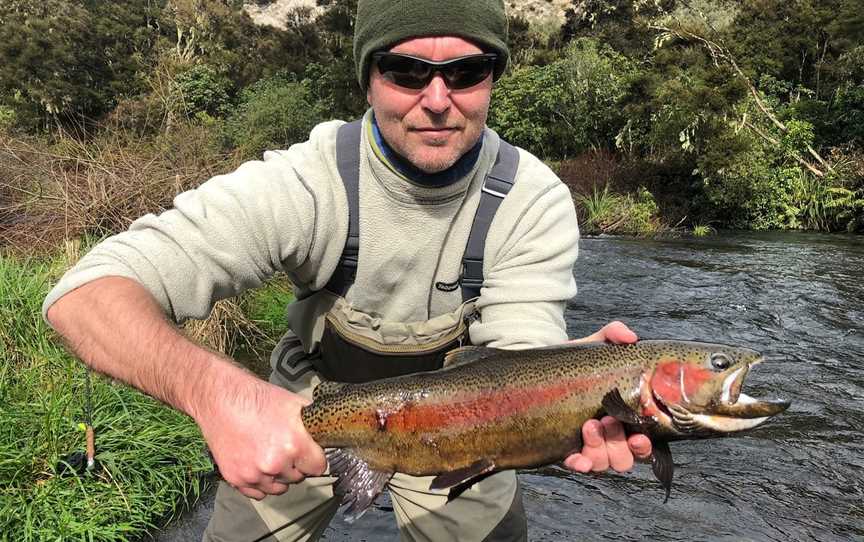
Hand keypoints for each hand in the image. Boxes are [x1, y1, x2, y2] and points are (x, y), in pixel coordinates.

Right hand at [195, 372, 325, 499]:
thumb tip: (326, 436)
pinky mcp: (236, 479)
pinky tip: (258, 465)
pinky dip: (260, 483)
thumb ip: (312, 425)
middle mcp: (275, 464)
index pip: (318, 467)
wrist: (222, 399)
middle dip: (295, 465)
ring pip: (278, 488)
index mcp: (294, 445)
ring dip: (278, 476)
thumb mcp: (295, 404)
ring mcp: (254, 474)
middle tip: (285, 448)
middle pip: (298, 478)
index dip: (315, 458)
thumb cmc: (259, 399)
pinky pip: (257, 493)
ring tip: (270, 455)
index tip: (309, 453)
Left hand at [564, 321, 651, 472]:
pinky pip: (577, 465)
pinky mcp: (565, 449)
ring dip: (599, 450)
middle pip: (624, 458)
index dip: (643, 445)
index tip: (638, 434)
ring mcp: (588, 446)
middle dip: (617, 443)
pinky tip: (576, 459)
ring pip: (604, 463)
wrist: (542, 371)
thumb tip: (630, 337)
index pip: (642, 443)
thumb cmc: (577, 363)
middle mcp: (609, 437)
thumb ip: (612, 335)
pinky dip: (580, 465)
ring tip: (588, 426)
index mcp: (623, 418)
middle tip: (606, 421)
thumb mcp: (594, 345)